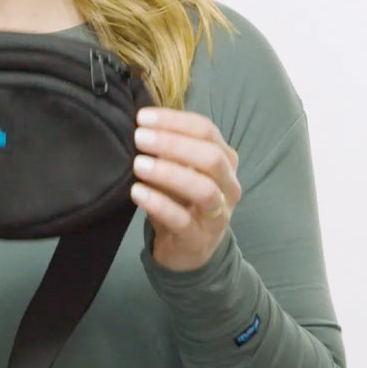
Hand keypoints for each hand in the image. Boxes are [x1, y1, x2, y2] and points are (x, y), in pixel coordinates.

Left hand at [131, 108, 240, 271]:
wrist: (189, 250)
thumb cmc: (183, 202)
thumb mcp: (179, 171)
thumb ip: (168, 150)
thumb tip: (141, 126)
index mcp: (225, 160)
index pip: (206, 131)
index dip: (175, 121)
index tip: (143, 117)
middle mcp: (228, 185)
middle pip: (210, 157)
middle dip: (173, 143)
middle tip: (140, 138)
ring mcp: (218, 214)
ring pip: (203, 188)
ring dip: (168, 173)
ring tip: (138, 164)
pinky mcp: (199, 239)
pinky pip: (182, 219)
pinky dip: (158, 204)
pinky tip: (137, 192)